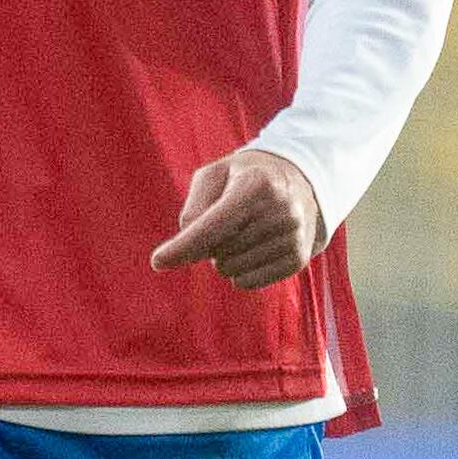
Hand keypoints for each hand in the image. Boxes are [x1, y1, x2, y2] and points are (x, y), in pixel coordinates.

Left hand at [150, 148, 327, 290]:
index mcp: (256, 183)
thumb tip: (189, 246)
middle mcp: (280, 210)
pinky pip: (248, 283)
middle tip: (226, 223)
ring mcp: (293, 235)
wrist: (300, 182)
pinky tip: (253, 250)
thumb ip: (195, 206)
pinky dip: (240, 272)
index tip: (157, 262)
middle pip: (217, 251)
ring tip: (243, 233)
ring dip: (226, 258)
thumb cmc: (244, 178)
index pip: (213, 225)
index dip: (184, 246)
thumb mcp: (214, 175)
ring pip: (231, 271)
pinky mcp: (298, 258)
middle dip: (209, 244)